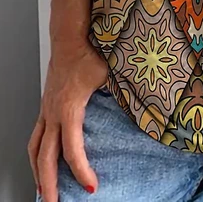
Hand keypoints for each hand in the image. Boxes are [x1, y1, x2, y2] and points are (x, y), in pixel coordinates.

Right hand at [27, 41, 107, 201]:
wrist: (68, 37)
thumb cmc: (88, 53)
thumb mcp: (110, 74)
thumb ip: (123, 92)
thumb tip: (145, 104)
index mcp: (69, 109)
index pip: (72, 149)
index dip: (82, 171)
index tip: (92, 187)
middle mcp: (53, 113)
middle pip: (45, 158)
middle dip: (50, 185)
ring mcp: (46, 110)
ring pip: (35, 149)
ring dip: (38, 173)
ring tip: (44, 192)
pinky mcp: (46, 107)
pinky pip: (35, 136)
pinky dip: (36, 155)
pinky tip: (42, 162)